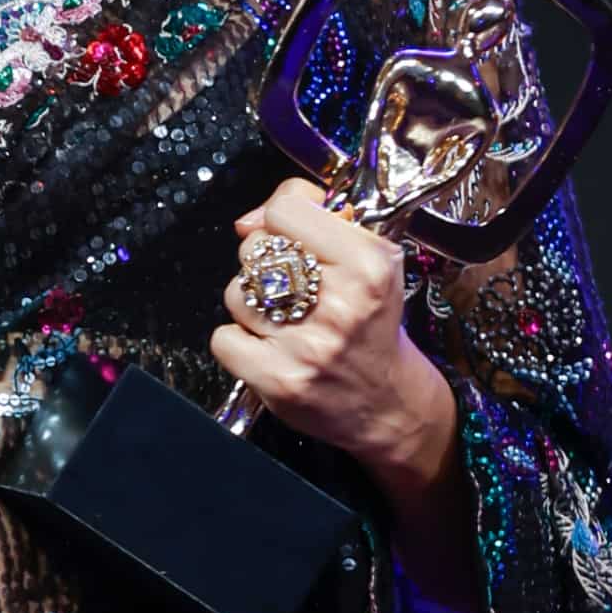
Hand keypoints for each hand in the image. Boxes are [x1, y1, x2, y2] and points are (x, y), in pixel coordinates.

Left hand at [209, 176, 456, 497]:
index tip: (294, 238)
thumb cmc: (372, 324)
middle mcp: (340, 304)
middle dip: (266, 262)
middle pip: (255, 249)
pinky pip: (224, 338)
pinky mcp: (280, 380)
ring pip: (236, 293)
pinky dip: (239, 341)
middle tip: (295, 286)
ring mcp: (307, 345)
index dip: (282, 219)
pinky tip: (269, 346)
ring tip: (284, 318)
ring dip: (252, 303)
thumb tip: (247, 221)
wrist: (387, 402)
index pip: (286, 210)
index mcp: (368, 264)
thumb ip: (312, 220)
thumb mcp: (369, 258)